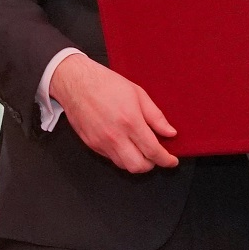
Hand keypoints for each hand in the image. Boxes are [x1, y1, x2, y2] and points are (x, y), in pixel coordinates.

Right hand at [54, 52, 182, 171]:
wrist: (76, 82)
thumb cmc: (106, 84)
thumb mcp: (138, 94)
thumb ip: (156, 116)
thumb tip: (170, 132)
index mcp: (130, 122)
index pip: (153, 151)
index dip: (166, 160)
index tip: (172, 161)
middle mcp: (115, 136)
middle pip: (138, 166)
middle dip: (151, 165)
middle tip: (156, 156)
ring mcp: (101, 142)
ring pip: (123, 166)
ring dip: (135, 162)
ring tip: (141, 150)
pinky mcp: (91, 144)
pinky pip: (110, 158)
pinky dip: (121, 156)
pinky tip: (125, 144)